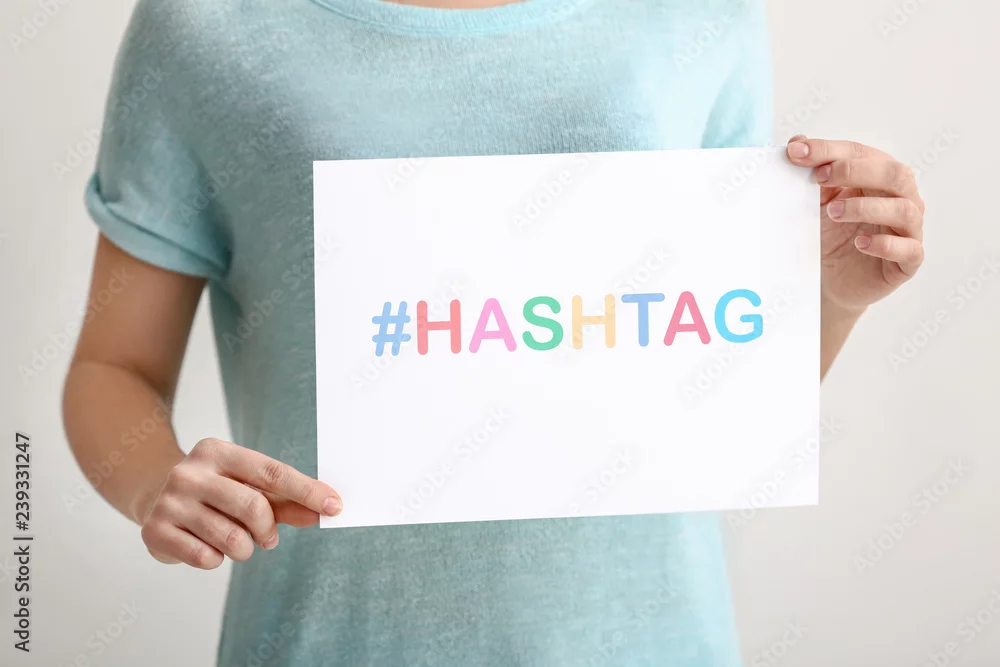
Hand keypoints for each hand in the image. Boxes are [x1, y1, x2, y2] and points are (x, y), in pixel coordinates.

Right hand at [139, 438, 341, 569]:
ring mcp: (170, 500)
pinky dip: (216, 559)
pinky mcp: (155, 530)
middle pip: (254, 507)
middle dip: (268, 530)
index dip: (307, 491)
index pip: (272, 472)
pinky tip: (206, 546)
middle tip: (268, 538)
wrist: (153, 496)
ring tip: (236, 542)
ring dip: (244, 549)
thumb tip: (324, 511)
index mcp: (218, 452)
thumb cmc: (216, 492)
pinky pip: (206, 557)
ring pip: (231, 538)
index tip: (334, 506)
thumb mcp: (250, 488)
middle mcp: (190, 471)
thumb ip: (287, 500)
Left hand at [786, 136, 924, 313]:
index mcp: (880, 178)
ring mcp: (909, 230)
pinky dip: (884, 244)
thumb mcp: (816, 203)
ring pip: (904, 209)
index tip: (797, 154)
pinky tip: (860, 244)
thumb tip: (797, 142)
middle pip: (893, 173)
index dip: (830, 151)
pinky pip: (909, 249)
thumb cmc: (829, 237)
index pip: (862, 153)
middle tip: (818, 179)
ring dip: (866, 207)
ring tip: (834, 212)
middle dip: (854, 171)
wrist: (830, 282)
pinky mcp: (908, 262)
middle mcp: (902, 199)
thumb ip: (811, 172)